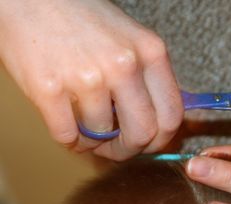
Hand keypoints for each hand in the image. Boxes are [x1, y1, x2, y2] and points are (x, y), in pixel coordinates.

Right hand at [0, 0, 182, 159]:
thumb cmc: (83, 18)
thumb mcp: (132, 39)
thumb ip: (150, 78)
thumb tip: (164, 122)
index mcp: (151, 52)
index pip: (172, 115)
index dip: (161, 140)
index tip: (149, 144)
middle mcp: (123, 65)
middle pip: (142, 134)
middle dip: (129, 149)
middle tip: (116, 147)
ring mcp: (86, 77)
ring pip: (101, 136)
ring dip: (93, 141)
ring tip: (84, 124)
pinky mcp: (48, 88)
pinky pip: (67, 137)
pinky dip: (70, 141)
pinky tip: (68, 127)